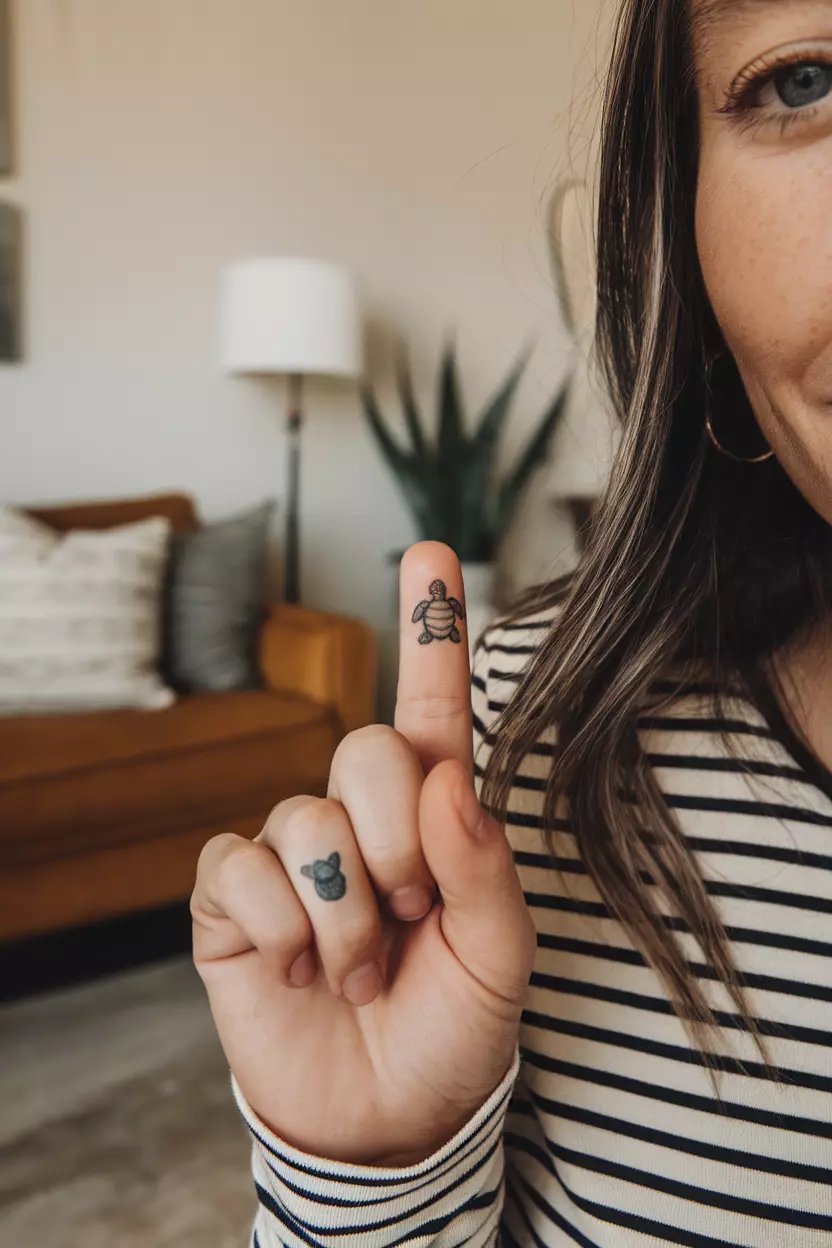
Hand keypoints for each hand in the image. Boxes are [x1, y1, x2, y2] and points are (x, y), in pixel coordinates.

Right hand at [191, 542, 535, 1165]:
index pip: (430, 707)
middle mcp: (356, 817)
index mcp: (432, 818)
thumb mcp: (501, 956)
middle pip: (366, 751)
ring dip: (346, 919)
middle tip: (407, 918)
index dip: (432, 629)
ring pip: (305, 822)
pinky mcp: (230, 896)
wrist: (387, 1115)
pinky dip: (285, 931)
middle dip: (396, 848)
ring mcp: (288, 853)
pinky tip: (298, 969)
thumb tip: (447, 783)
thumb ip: (484, 866)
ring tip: (357, 971)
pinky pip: (242, 869)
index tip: (431, 551)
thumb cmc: (453, 1026)